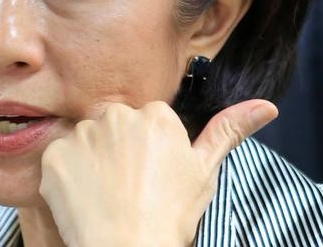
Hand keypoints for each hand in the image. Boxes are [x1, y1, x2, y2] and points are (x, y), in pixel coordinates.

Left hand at [39, 99, 277, 246]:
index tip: (150, 177)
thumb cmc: (171, 215)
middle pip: (114, 128)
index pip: (146, 123)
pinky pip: (59, 159)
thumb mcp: (205, 172)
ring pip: (86, 142)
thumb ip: (228, 131)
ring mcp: (82, 134)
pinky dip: (67, 177)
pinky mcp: (55, 154)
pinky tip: (83, 199)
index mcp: (154, 115)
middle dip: (118, 151)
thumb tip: (267, 106)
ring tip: (106, 196)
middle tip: (128, 188)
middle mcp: (117, 114)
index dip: (147, 153)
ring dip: (91, 162)